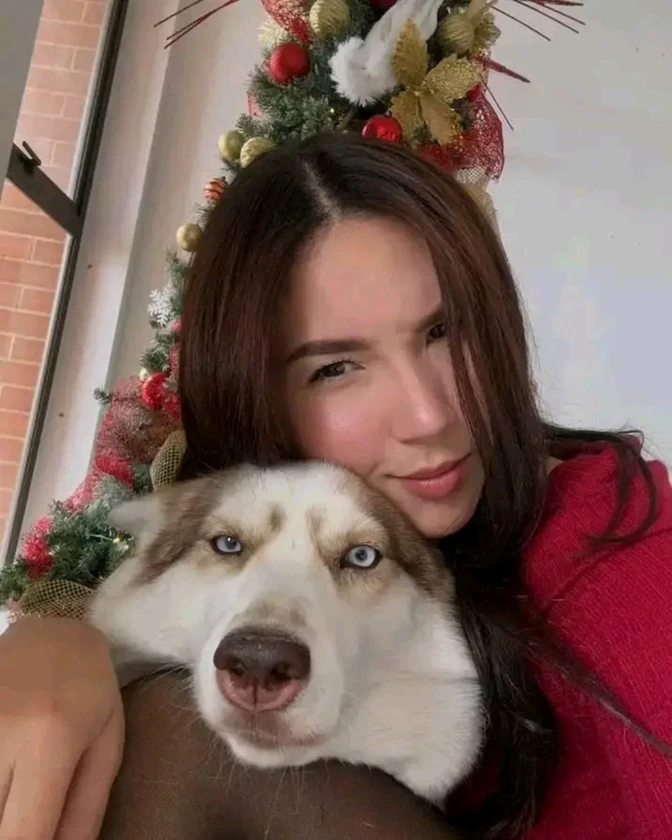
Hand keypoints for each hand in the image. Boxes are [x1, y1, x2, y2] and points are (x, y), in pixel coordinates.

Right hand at [0, 617, 123, 838]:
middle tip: (33, 816)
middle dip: (13, 832)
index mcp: (51, 740)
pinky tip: (7, 778)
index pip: (23, 835)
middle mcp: (2, 734)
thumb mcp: (106, 744)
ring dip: (1, 808)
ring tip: (22, 793)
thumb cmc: (89, 689)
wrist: (50, 629)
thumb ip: (87, 810)